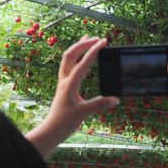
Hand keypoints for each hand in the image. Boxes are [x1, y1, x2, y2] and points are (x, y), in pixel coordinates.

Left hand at [26, 36, 117, 157]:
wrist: (52, 129)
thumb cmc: (65, 122)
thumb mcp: (84, 113)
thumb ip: (100, 104)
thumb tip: (116, 100)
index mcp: (70, 84)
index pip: (83, 63)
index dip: (93, 51)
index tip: (103, 42)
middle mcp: (65, 79)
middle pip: (71, 54)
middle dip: (84, 44)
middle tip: (98, 39)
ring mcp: (63, 81)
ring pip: (68, 58)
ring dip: (78, 47)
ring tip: (88, 38)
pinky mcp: (64, 85)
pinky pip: (69, 65)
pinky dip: (76, 56)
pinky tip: (82, 55)